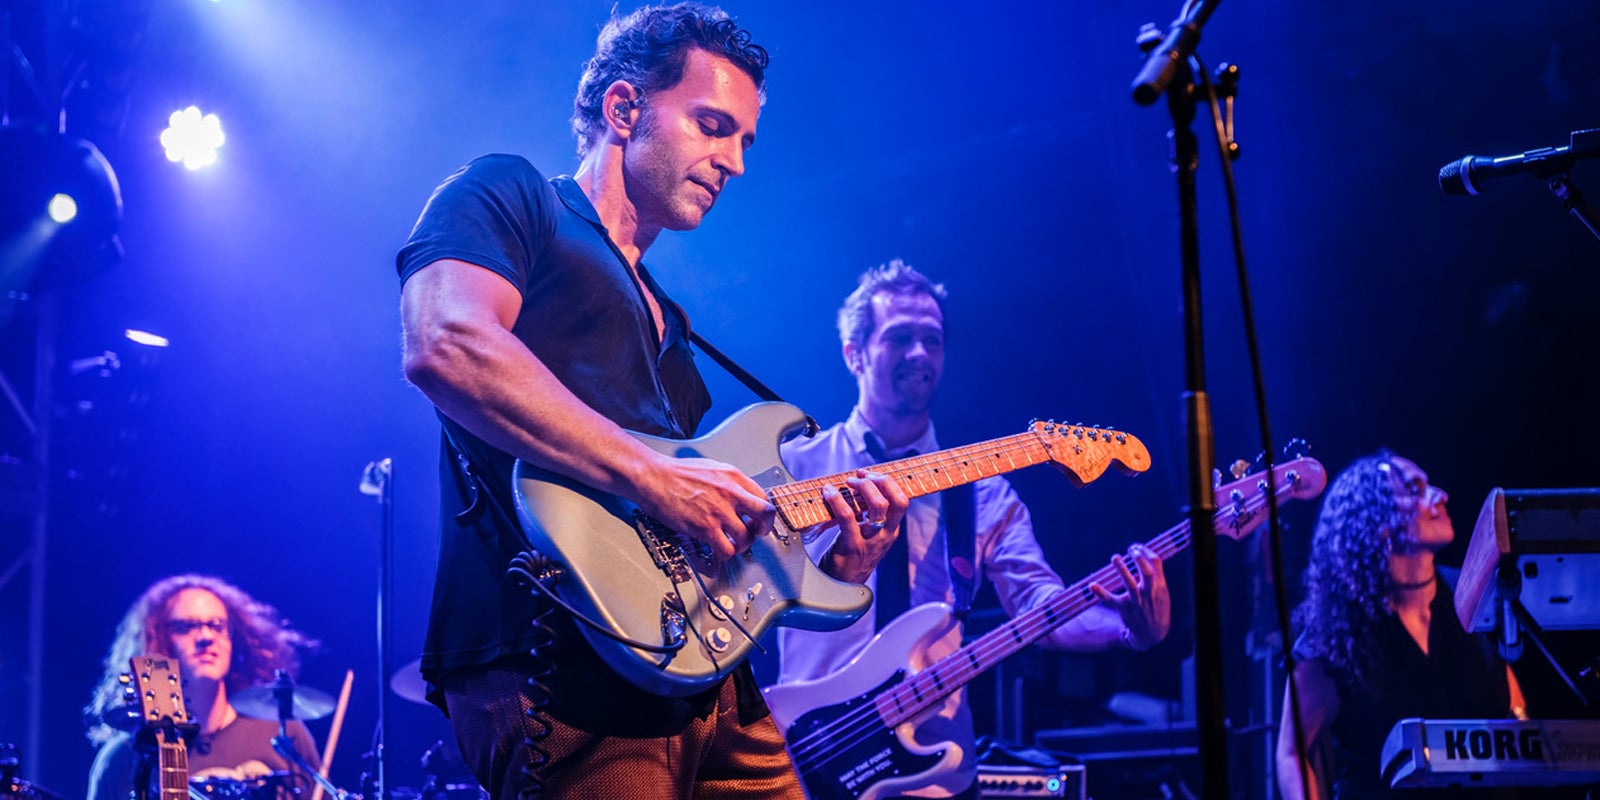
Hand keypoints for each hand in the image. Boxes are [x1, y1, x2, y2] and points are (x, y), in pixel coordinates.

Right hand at [633, 454, 775, 561]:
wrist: (654, 477)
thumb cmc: (676, 473)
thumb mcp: (711, 468)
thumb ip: (729, 483)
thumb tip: (741, 497)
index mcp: (733, 477)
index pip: (763, 497)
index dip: (763, 512)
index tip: (758, 519)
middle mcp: (730, 493)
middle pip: (765, 514)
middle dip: (764, 528)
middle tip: (757, 533)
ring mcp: (719, 511)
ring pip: (747, 537)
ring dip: (741, 544)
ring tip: (732, 543)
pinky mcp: (705, 527)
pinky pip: (726, 549)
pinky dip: (725, 554)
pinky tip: (718, 549)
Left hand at [820, 469, 909, 582]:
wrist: (841, 587)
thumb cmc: (852, 556)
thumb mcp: (869, 536)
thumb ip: (869, 516)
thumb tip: (857, 485)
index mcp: (891, 530)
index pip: (902, 500)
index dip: (887, 482)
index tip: (869, 473)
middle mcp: (885, 535)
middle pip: (896, 500)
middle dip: (879, 481)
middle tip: (858, 477)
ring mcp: (870, 541)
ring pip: (878, 506)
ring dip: (862, 487)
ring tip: (847, 482)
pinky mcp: (852, 546)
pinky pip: (847, 517)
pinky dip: (837, 500)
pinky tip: (828, 493)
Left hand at [1090, 544, 1169, 650]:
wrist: (1152, 633)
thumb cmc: (1156, 607)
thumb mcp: (1162, 592)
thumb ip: (1156, 575)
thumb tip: (1144, 554)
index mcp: (1159, 585)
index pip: (1156, 563)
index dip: (1145, 551)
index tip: (1136, 546)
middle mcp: (1149, 592)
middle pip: (1146, 572)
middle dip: (1139, 559)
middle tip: (1131, 549)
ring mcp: (1136, 601)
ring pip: (1129, 584)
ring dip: (1122, 570)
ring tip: (1115, 557)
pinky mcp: (1124, 608)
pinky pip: (1111, 600)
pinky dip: (1101, 593)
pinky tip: (1092, 585)